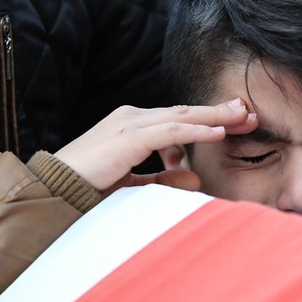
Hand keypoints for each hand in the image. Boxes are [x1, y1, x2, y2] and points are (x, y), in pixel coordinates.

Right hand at [54, 99, 256, 193]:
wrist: (52, 189)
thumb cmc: (87, 188)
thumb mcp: (133, 184)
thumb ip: (162, 179)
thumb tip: (194, 180)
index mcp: (133, 127)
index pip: (178, 120)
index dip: (208, 121)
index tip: (236, 122)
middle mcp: (133, 118)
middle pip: (185, 113)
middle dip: (219, 113)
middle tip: (249, 112)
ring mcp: (130, 124)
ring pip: (182, 117)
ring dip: (215, 117)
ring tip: (243, 117)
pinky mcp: (129, 137)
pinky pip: (171, 131)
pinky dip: (197, 131)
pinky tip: (220, 132)